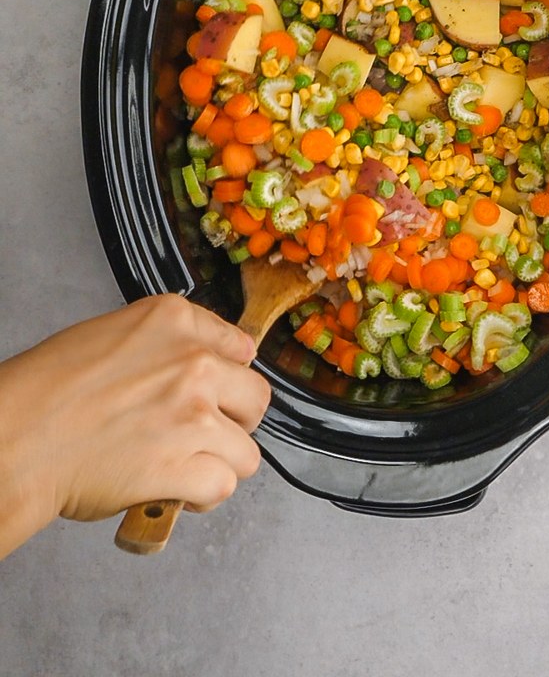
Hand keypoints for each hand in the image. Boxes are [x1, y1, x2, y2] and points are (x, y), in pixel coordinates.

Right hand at [0, 295, 269, 557]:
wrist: (18, 436)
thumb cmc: (49, 391)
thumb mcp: (114, 335)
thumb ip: (167, 344)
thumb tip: (211, 361)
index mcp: (174, 320)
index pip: (241, 347)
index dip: (230, 379)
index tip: (220, 394)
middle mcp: (193, 362)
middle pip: (256, 399)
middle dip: (235, 423)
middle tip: (206, 435)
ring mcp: (193, 415)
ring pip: (247, 452)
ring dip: (220, 464)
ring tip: (188, 468)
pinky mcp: (184, 466)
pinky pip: (224, 485)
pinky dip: (203, 497)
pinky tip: (179, 492)